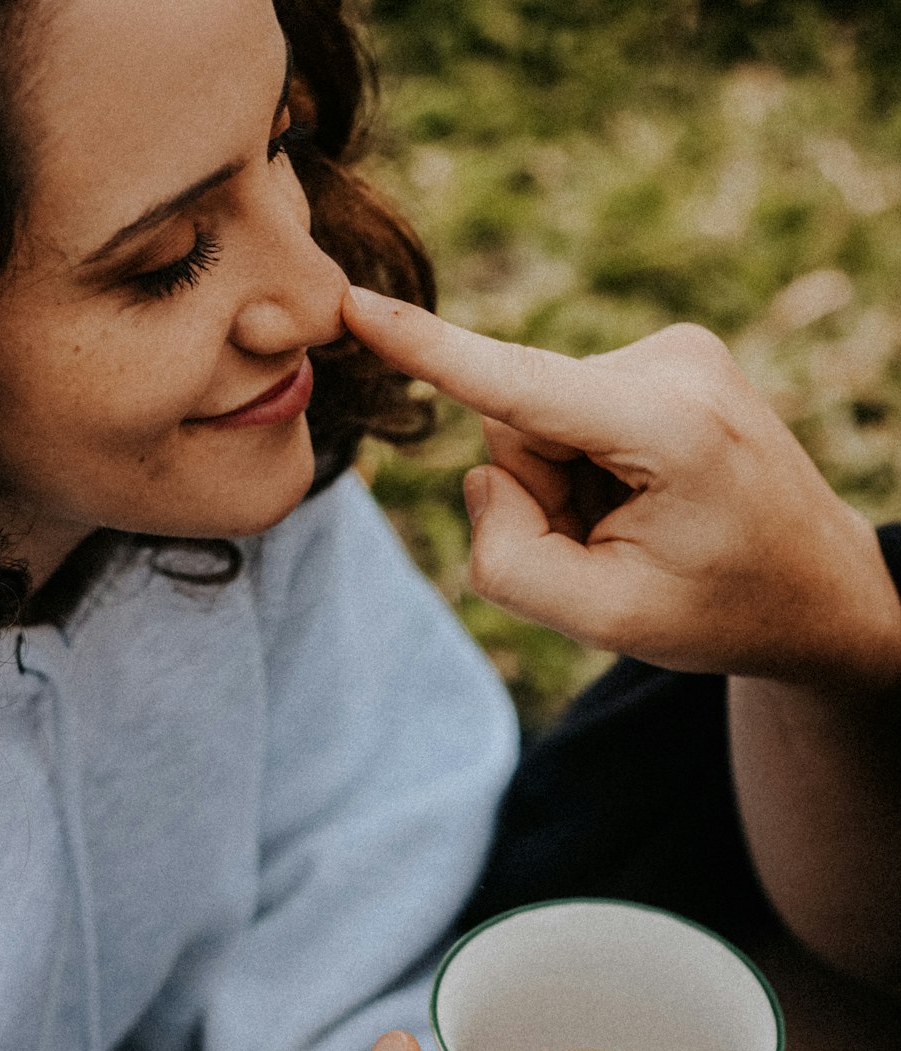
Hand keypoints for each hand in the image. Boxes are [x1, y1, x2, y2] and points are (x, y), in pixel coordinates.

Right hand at [343, 287, 900, 689]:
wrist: (817, 587)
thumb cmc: (719, 610)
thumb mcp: (604, 619)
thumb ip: (509, 558)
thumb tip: (482, 472)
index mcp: (669, 429)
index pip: (518, 385)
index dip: (428, 350)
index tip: (356, 306)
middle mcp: (673, 364)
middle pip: (519, 422)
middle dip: (544, 492)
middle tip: (615, 545)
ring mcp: (676, 352)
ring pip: (541, 415)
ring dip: (569, 482)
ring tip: (641, 523)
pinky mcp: (670, 358)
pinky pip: (571, 406)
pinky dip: (590, 462)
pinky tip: (650, 496)